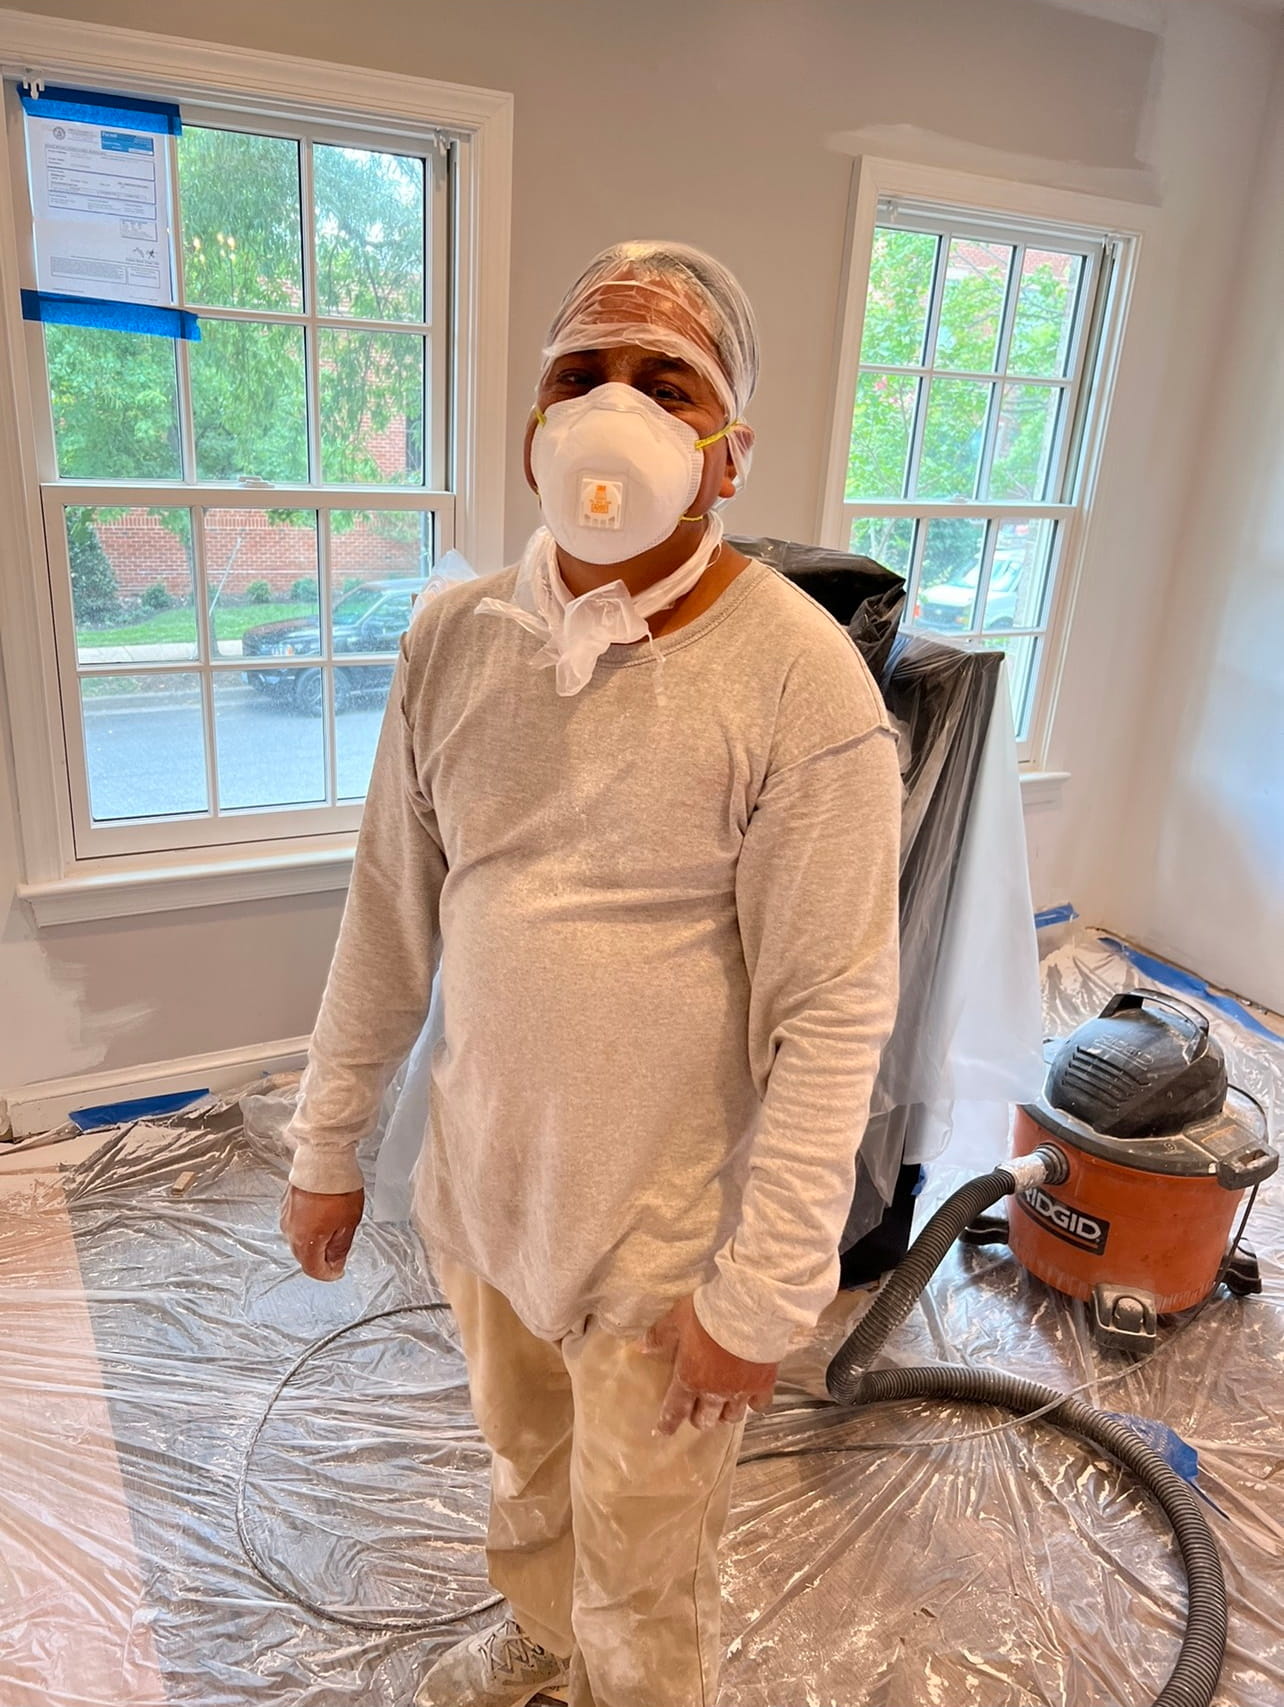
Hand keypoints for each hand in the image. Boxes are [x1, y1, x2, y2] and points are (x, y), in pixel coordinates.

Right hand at [280, 1184, 364, 1280]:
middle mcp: (290, 1232)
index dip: (328, 1274)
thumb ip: (340, 1248)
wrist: (323, 1160)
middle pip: (305, 1256)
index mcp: (306, 1242)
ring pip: (299, 1239)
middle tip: (338, 1251)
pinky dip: (307, 1226)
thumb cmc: (337, 1190)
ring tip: (332, 1230)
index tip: (339, 1271)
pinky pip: (296, 1223)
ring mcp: (286, 1217)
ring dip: (314, 1241)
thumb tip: (336, 1264)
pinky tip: (320, 1216)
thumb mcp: (348, 1224)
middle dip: (321, 1258)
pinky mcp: (285, 1204)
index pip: (314, 1270)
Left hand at [644, 1295, 777, 1434]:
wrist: (748, 1309)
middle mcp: (714, 1392)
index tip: (664, 1431)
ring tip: (723, 1405)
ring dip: (724, 1413)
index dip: (668, 1423)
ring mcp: (740, 1390)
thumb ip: (659, 1335)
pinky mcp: (763, 1383)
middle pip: (705, 1420)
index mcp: (690, 1378)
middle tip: (698, 1409)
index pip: (675, 1409)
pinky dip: (754, 1403)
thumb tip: (641, 1347)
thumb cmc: (709, 1313)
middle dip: (699, 1417)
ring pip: (732, 1417)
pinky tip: (751, 1395)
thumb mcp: (677, 1318)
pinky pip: (759, 1405)